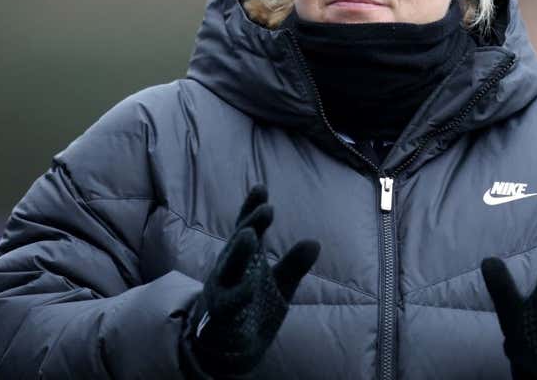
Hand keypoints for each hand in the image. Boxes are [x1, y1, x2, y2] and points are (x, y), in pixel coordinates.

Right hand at [182, 185, 320, 378]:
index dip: (252, 209)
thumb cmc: (251, 308)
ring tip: (249, 236)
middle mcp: (229, 271)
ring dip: (237, 253)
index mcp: (242, 259)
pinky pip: (228, 306)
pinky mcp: (221, 318)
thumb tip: (315, 242)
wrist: (226, 349)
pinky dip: (237, 296)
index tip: (261, 188)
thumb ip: (292, 265)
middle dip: (250, 226)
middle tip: (266, 210)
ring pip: (228, 271)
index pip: (246, 229)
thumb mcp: (277, 285)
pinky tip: (248, 288)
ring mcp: (222, 292)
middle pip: (238, 244)